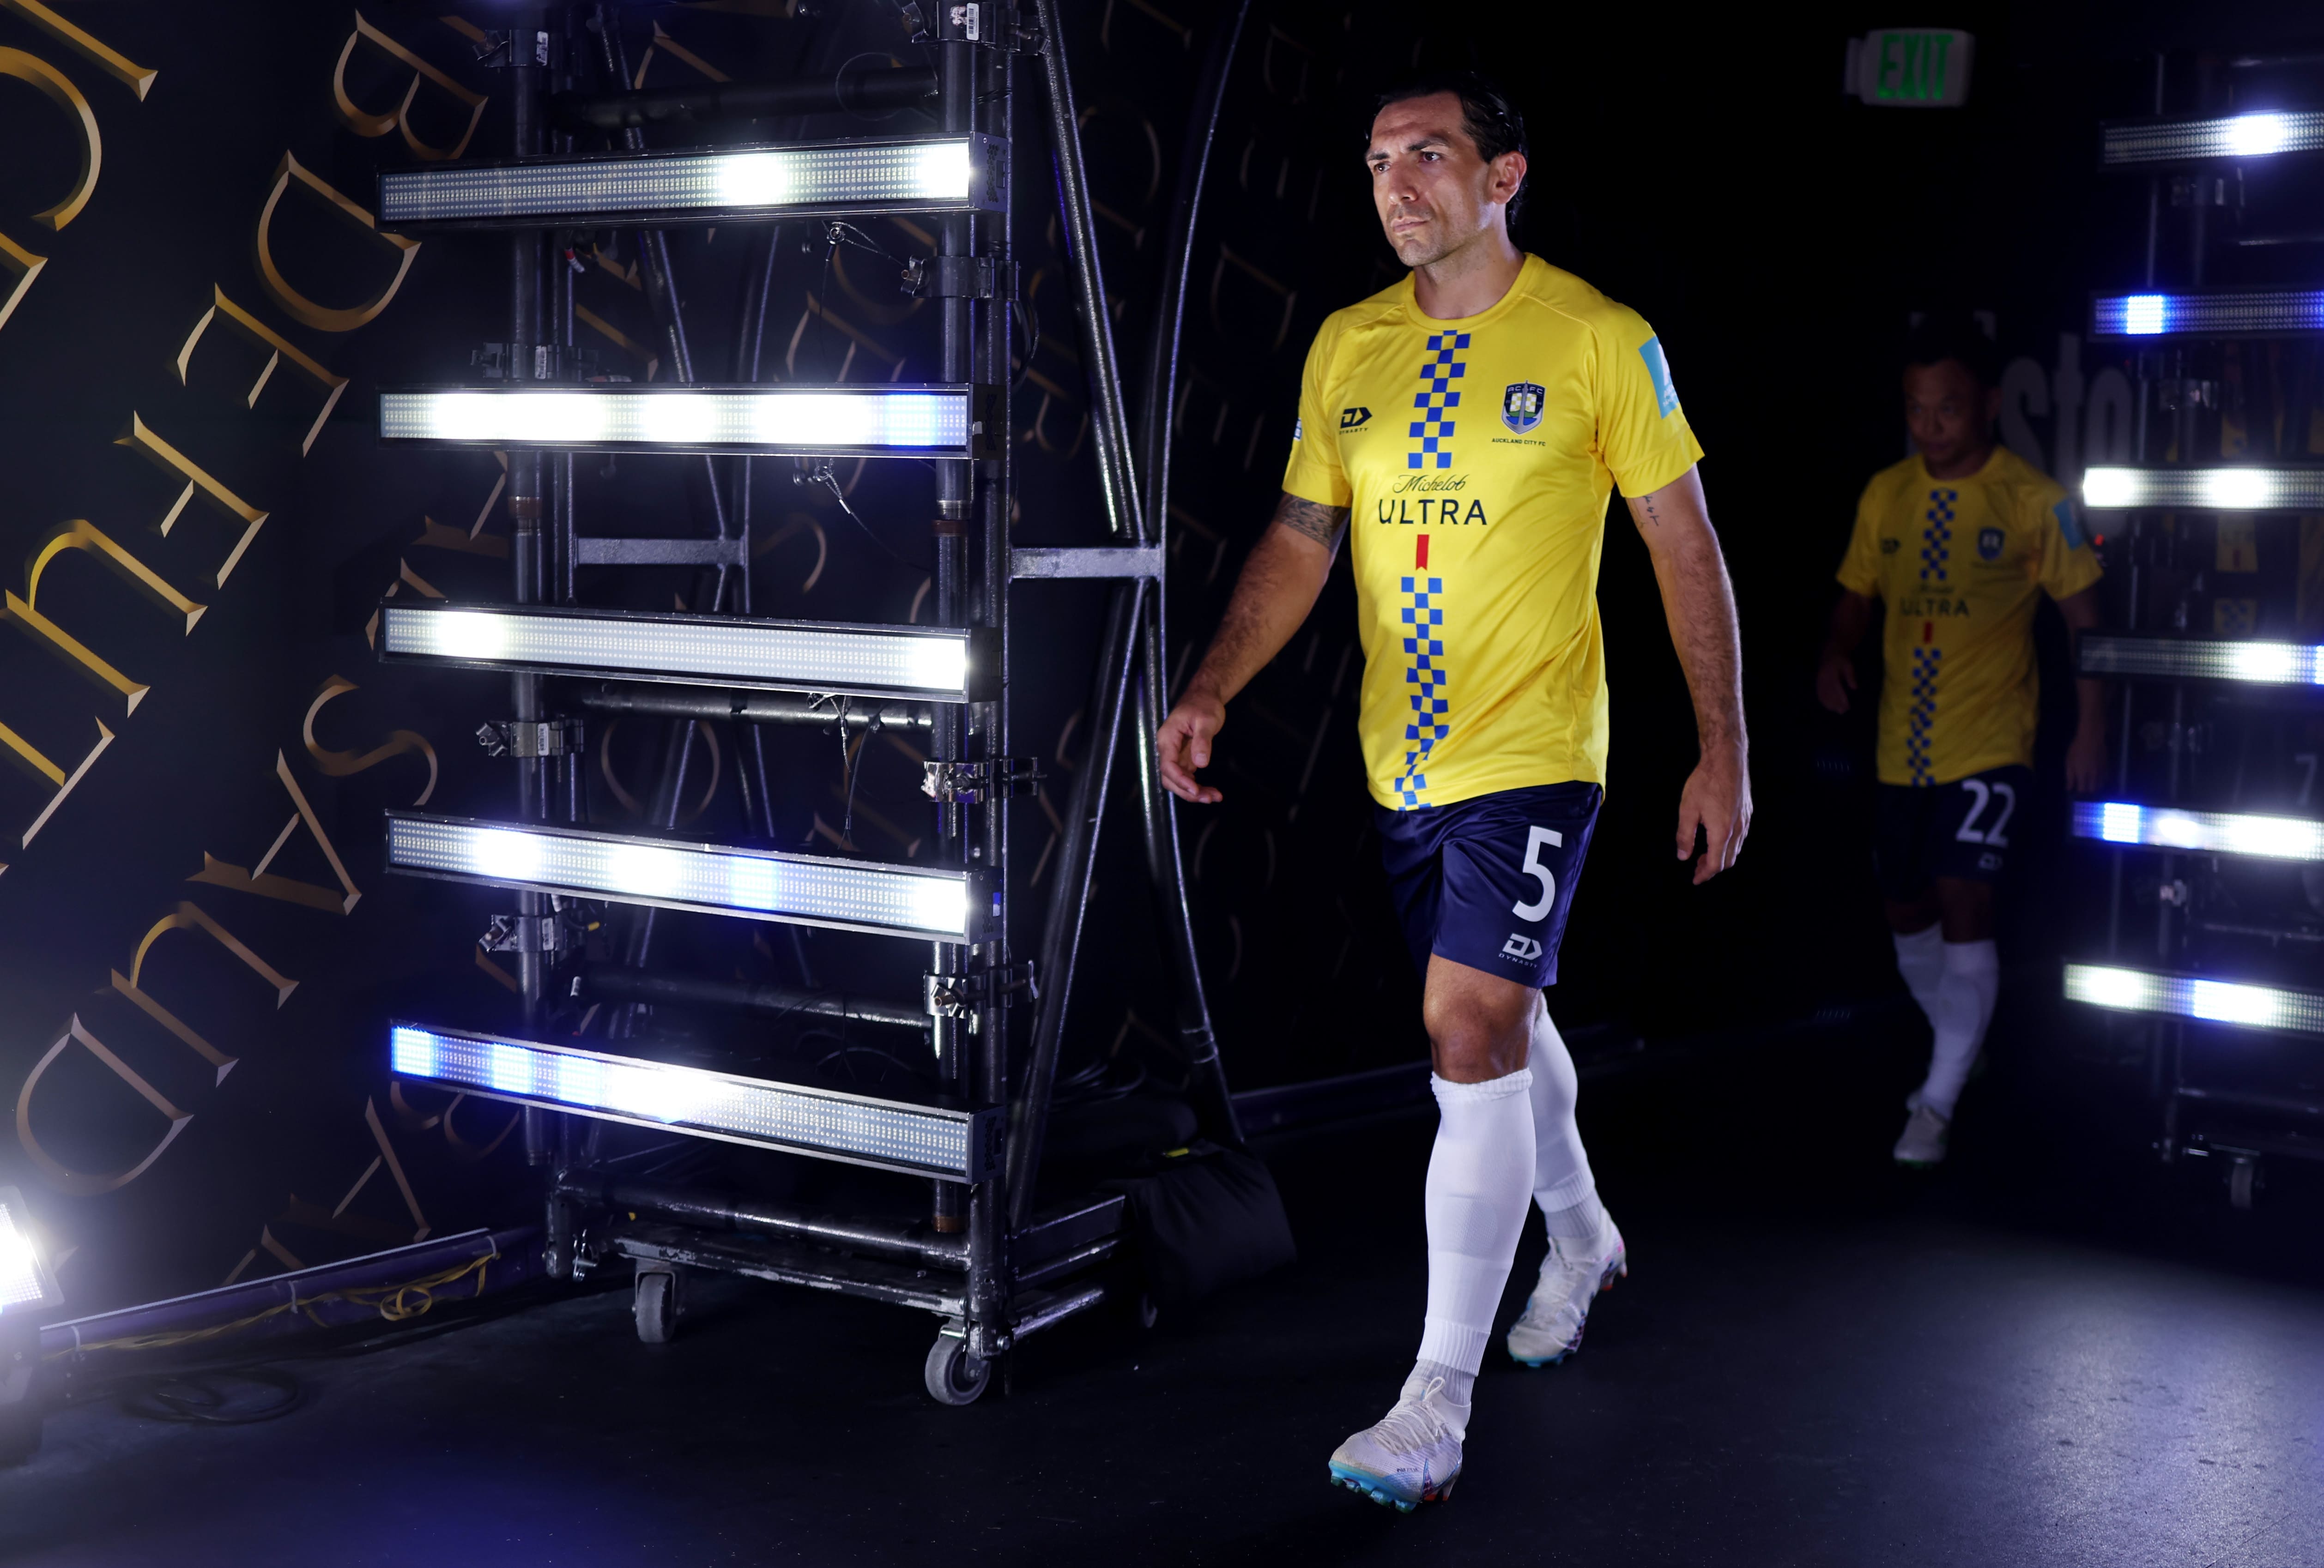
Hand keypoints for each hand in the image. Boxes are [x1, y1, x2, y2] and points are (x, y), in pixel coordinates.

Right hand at [1157, 686, 1227, 803]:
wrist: (1204, 696)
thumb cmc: (1204, 704)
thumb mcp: (1206, 720)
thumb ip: (1202, 741)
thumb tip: (1200, 764)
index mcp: (1167, 737)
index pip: (1168, 764)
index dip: (1180, 780)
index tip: (1195, 789)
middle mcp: (1168, 748)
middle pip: (1170, 778)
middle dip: (1187, 791)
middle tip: (1209, 798)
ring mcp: (1175, 754)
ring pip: (1178, 780)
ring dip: (1194, 792)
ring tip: (1214, 797)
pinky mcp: (1184, 758)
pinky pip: (1187, 777)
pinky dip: (1198, 786)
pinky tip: (1212, 792)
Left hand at [1676, 742, 1750, 884]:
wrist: (1726, 758)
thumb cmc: (1705, 781)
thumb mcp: (1687, 809)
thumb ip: (1685, 835)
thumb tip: (1683, 856)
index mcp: (1722, 831)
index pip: (1716, 864)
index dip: (1705, 874)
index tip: (1695, 879)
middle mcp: (1737, 829)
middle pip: (1728, 860)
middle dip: (1713, 867)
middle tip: (1698, 868)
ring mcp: (1745, 820)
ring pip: (1736, 849)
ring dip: (1722, 856)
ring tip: (1705, 854)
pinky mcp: (1747, 811)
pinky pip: (1741, 836)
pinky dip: (1730, 844)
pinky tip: (1718, 838)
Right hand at [1815, 649, 1855, 713]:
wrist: (1830, 652)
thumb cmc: (1842, 660)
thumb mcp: (1849, 665)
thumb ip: (1851, 676)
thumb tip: (1854, 687)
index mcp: (1831, 673)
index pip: (1836, 688)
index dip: (1841, 697)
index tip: (1847, 706)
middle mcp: (1823, 677)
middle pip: (1829, 693)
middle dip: (1835, 703)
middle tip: (1843, 711)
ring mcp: (1819, 680)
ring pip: (1823, 694)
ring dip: (1829, 704)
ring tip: (1836, 711)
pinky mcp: (1817, 682)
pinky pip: (1819, 693)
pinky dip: (1823, 701)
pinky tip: (1828, 706)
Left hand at [2064, 725, 2105, 793]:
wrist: (2091, 739)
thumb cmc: (2077, 749)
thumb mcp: (2069, 762)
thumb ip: (2070, 777)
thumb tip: (2069, 788)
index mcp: (2082, 775)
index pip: (2083, 790)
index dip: (2079, 792)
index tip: (2076, 791)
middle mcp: (2093, 775)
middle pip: (2092, 789)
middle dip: (2087, 790)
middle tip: (2083, 787)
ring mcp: (2101, 771)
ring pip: (2100, 784)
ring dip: (2095, 786)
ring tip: (2090, 784)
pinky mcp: (2106, 766)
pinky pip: (2105, 778)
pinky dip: (2102, 780)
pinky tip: (2098, 778)